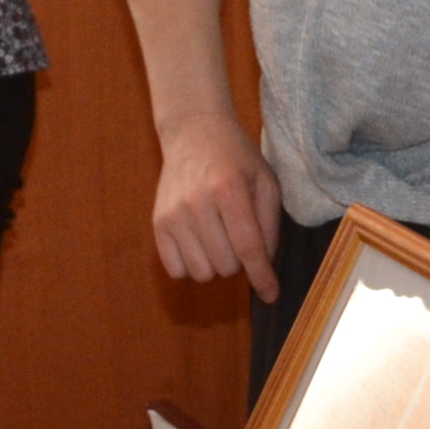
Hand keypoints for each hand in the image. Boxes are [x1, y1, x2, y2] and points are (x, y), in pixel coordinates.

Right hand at [150, 114, 282, 298]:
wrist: (194, 133)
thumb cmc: (236, 159)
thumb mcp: (266, 182)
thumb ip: (269, 225)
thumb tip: (264, 267)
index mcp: (229, 189)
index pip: (248, 247)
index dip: (262, 276)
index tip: (272, 295)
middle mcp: (197, 203)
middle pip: (226, 266)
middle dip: (240, 262)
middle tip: (239, 237)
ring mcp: (173, 214)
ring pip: (201, 273)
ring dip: (216, 266)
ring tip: (220, 240)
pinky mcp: (157, 223)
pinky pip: (176, 270)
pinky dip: (192, 267)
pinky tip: (200, 246)